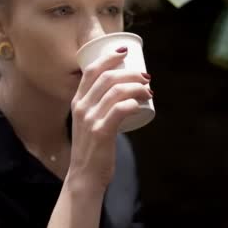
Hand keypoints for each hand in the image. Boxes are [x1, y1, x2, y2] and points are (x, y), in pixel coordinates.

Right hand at [67, 47, 151, 191]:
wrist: (85, 175)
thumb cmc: (92, 148)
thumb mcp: (88, 122)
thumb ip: (99, 108)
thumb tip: (123, 94)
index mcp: (78, 101)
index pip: (92, 70)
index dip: (109, 57)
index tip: (125, 52)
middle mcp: (82, 106)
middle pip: (108, 77)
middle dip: (130, 72)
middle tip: (146, 77)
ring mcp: (90, 119)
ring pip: (116, 91)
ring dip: (137, 87)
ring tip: (149, 91)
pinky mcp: (101, 132)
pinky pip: (119, 110)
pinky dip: (132, 103)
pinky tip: (141, 104)